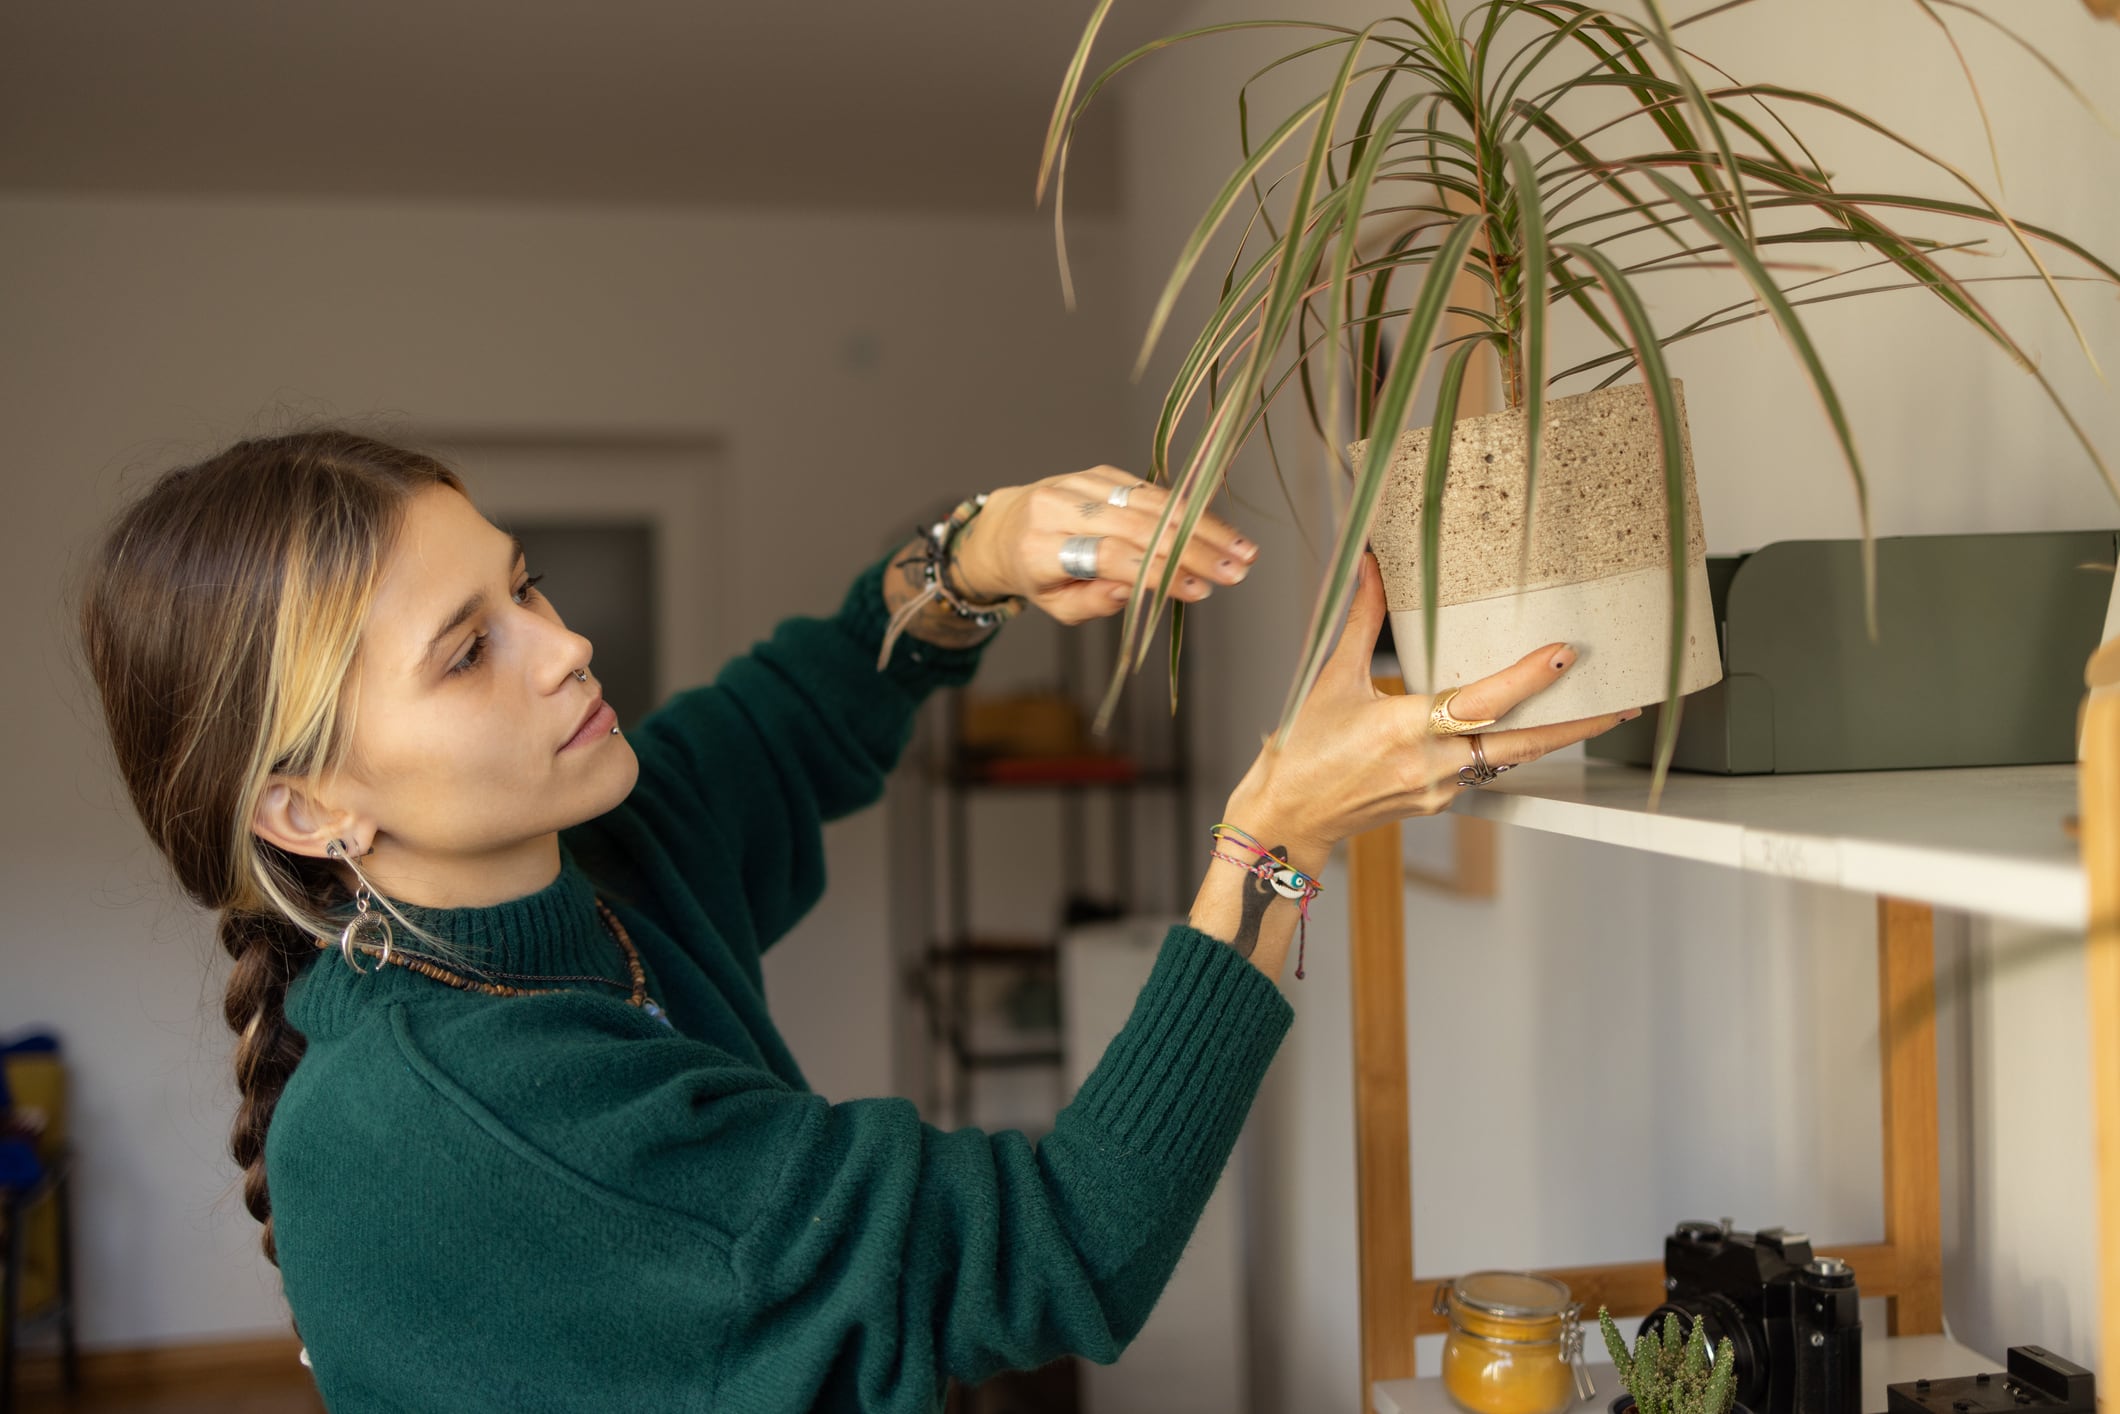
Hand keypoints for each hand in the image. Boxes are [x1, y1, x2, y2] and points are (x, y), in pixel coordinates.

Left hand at [951, 466, 1257, 625]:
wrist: (1006, 526)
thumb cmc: (1036, 575)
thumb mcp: (1057, 606)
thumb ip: (1095, 602)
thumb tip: (1139, 591)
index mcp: (1039, 547)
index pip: (1108, 555)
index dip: (1157, 571)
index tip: (1200, 590)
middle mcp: (1058, 506)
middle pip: (1136, 524)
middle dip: (1193, 549)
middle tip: (1236, 571)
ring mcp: (1080, 482)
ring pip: (1149, 501)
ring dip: (1202, 526)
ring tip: (1242, 551)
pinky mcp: (1100, 471)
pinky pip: (1150, 489)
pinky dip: (1189, 510)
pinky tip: (1220, 530)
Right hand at [1221, 551, 1637, 865]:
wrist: (1289, 815)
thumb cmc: (1303, 751)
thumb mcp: (1331, 678)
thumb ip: (1361, 620)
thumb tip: (1374, 564)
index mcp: (1403, 728)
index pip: (1481, 701)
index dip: (1528, 679)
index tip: (1565, 657)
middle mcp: (1430, 763)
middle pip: (1521, 743)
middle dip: (1577, 725)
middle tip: (1624, 702)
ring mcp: (1439, 788)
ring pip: (1511, 757)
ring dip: (1555, 737)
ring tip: (1600, 713)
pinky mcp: (1439, 800)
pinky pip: (1486, 768)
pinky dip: (1512, 745)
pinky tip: (1531, 729)